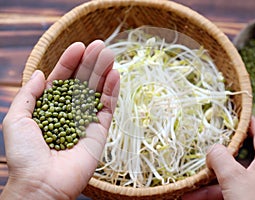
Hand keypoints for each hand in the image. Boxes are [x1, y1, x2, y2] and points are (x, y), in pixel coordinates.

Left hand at [1, 40, 119, 199]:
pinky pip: (108, 107)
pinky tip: (115, 75)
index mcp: (51, 107)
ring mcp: (87, 120)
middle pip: (83, 82)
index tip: (79, 46)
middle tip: (101, 45)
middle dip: (91, 63)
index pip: (63, 79)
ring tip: (110, 54)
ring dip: (104, 72)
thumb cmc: (24, 154)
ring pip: (97, 91)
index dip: (70, 62)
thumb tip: (41, 74)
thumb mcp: (16, 119)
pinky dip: (112, 91)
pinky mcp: (100, 131)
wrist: (41, 184)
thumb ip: (28, 95)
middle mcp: (70, 111)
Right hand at [182, 117, 254, 199]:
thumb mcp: (233, 177)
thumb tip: (212, 149)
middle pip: (240, 158)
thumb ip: (220, 158)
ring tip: (189, 185)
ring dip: (209, 182)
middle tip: (205, 150)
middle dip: (217, 159)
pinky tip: (192, 196)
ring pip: (231, 179)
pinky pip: (230, 193)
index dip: (250, 123)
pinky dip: (213, 194)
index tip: (238, 115)